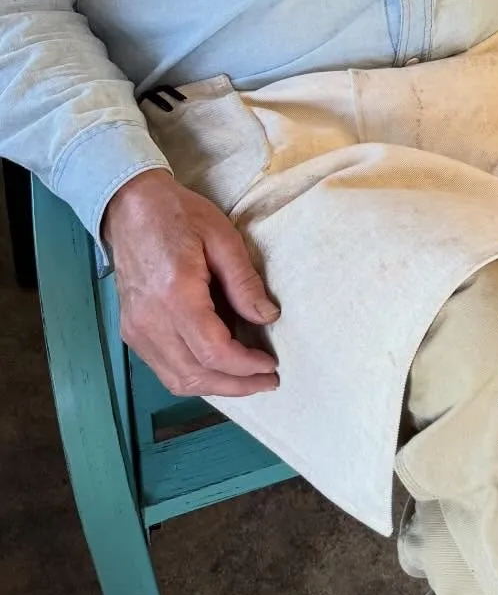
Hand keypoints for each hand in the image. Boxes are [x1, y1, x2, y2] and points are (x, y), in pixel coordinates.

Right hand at [102, 170, 279, 397]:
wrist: (129, 207)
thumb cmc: (179, 215)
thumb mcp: (222, 238)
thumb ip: (244, 282)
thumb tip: (268, 318)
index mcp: (175, 295)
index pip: (214, 352)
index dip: (246, 366)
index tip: (272, 367)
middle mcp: (150, 321)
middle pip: (194, 374)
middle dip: (235, 385)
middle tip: (267, 382)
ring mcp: (135, 330)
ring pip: (176, 379)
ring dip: (214, 387)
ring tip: (247, 380)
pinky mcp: (131, 331)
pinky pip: (163, 368)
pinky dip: (192, 375)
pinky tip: (217, 368)